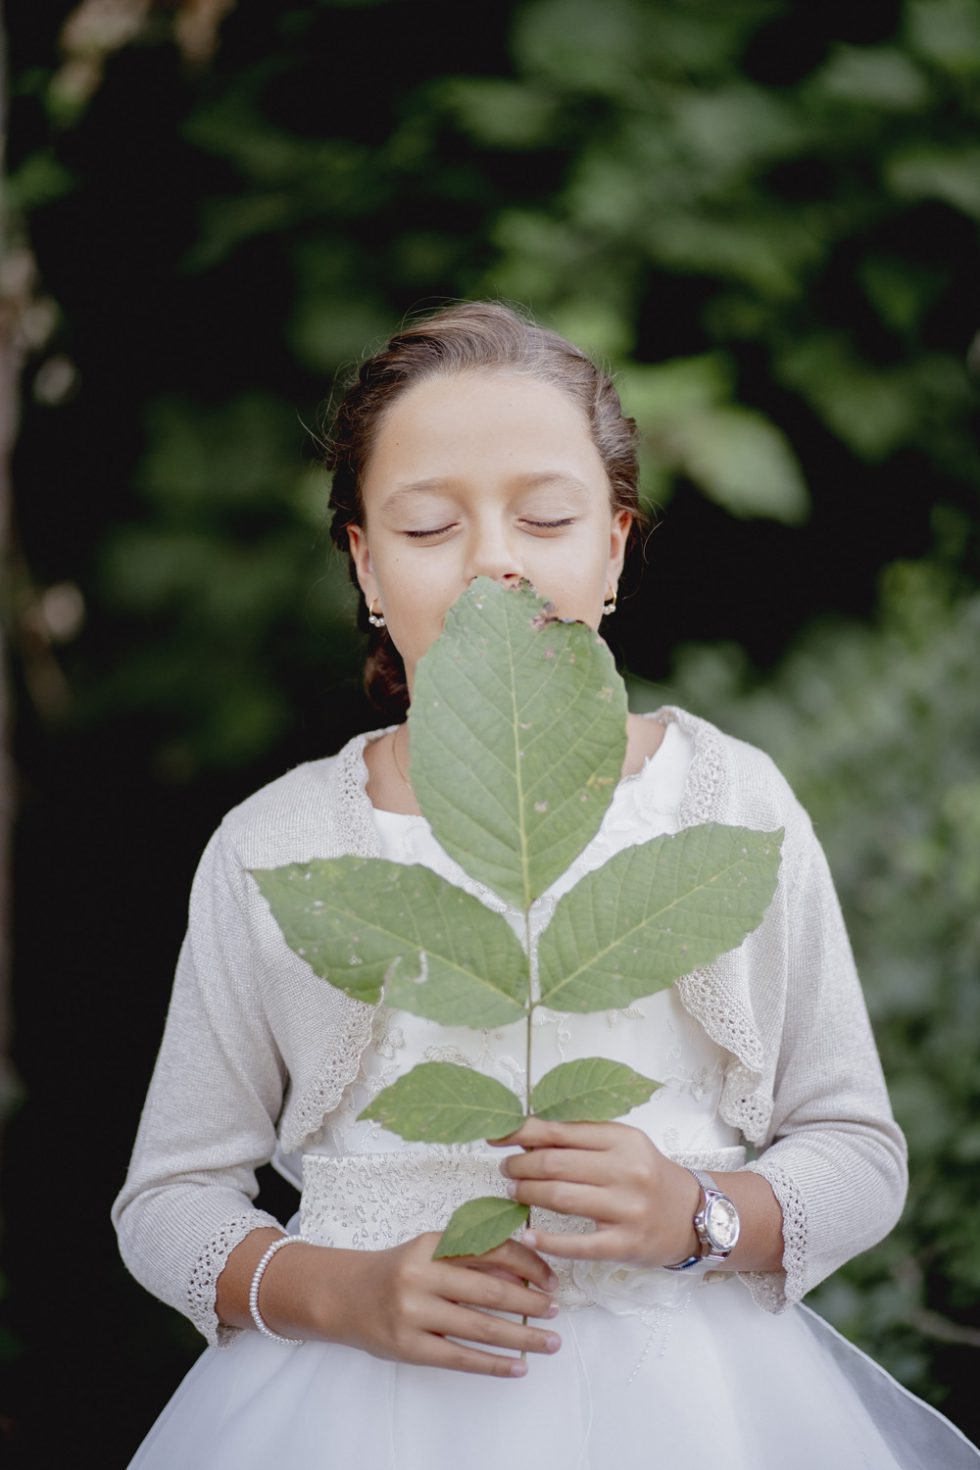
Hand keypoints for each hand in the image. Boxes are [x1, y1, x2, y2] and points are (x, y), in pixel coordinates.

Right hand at [321, 1231, 561, 1377]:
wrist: (346, 1296)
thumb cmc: (399, 1272)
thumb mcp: (432, 1252)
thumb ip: (472, 1258)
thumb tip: (523, 1273)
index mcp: (433, 1244)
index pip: (491, 1249)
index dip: (528, 1263)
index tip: (550, 1278)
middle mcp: (422, 1275)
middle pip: (490, 1291)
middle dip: (531, 1302)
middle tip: (556, 1310)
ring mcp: (413, 1313)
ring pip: (480, 1327)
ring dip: (522, 1337)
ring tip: (549, 1342)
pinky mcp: (408, 1347)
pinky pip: (460, 1358)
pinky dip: (494, 1364)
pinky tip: (518, 1366)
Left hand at [492, 1118, 699, 1267]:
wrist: (693, 1214)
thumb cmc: (647, 1175)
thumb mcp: (622, 1146)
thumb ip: (581, 1140)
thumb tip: (525, 1136)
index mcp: (622, 1139)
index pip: (561, 1131)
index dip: (522, 1133)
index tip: (496, 1136)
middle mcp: (626, 1170)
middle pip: (556, 1164)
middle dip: (521, 1166)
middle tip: (507, 1170)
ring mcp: (627, 1209)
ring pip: (562, 1198)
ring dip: (528, 1194)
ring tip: (514, 1192)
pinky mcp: (626, 1244)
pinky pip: (578, 1244)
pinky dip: (547, 1240)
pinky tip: (528, 1235)